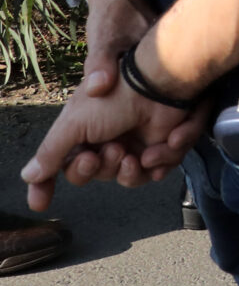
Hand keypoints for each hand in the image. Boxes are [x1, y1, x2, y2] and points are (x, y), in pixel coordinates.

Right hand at [22, 71, 202, 211]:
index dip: (46, 186)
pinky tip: (165, 143)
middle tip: (112, 150)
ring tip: (134, 154)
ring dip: (129, 171)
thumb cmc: (115, 96)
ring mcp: (134, 143)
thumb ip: (51, 151)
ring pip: (126, 178)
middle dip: (102, 168)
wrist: (162, 82)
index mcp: (82, 132)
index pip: (60, 165)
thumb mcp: (74, 123)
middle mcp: (105, 139)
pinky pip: (157, 170)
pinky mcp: (161, 145)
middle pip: (94, 174)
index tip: (40, 203)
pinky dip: (162, 160)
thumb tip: (28, 176)